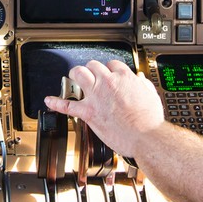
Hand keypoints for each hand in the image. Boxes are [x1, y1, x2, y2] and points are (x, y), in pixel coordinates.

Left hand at [44, 60, 165, 157]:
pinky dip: (56, 102)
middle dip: (91, 69)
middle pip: (93, 65)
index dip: (110, 69)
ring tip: (73, 77)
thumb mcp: (152, 96)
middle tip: (90, 74)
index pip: (112, 64)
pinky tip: (50, 100)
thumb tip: (140, 81)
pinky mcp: (88, 112)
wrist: (145, 137)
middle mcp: (108, 83)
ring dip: (75, 74)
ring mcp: (96, 96)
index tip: (110, 74)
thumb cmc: (149, 120)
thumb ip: (144, 86)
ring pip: (79, 74)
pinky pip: (67, 105)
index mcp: (125, 78)